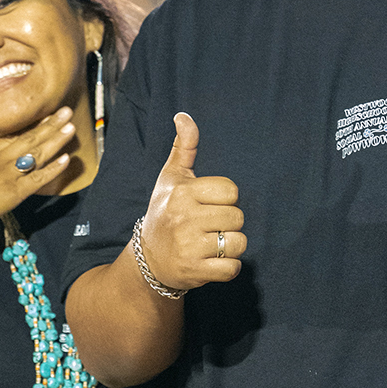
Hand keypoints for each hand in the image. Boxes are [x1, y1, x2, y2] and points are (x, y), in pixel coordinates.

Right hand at [0, 108, 76, 250]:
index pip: (13, 136)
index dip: (32, 126)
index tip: (46, 117)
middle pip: (29, 138)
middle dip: (49, 125)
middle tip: (65, 111)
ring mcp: (8, 174)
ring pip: (37, 153)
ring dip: (55, 139)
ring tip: (70, 127)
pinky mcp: (14, 192)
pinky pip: (38, 178)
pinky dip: (53, 168)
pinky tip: (65, 158)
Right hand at [138, 112, 244, 291]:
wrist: (149, 258)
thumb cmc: (165, 212)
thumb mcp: (171, 178)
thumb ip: (184, 147)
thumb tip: (183, 116)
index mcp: (182, 192)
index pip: (231, 191)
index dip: (224, 199)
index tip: (207, 205)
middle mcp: (184, 217)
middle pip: (237, 217)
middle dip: (228, 224)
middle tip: (208, 227)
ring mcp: (189, 246)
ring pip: (238, 242)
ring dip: (230, 247)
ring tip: (210, 245)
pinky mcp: (194, 271)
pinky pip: (232, 268)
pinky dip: (227, 268)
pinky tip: (212, 262)